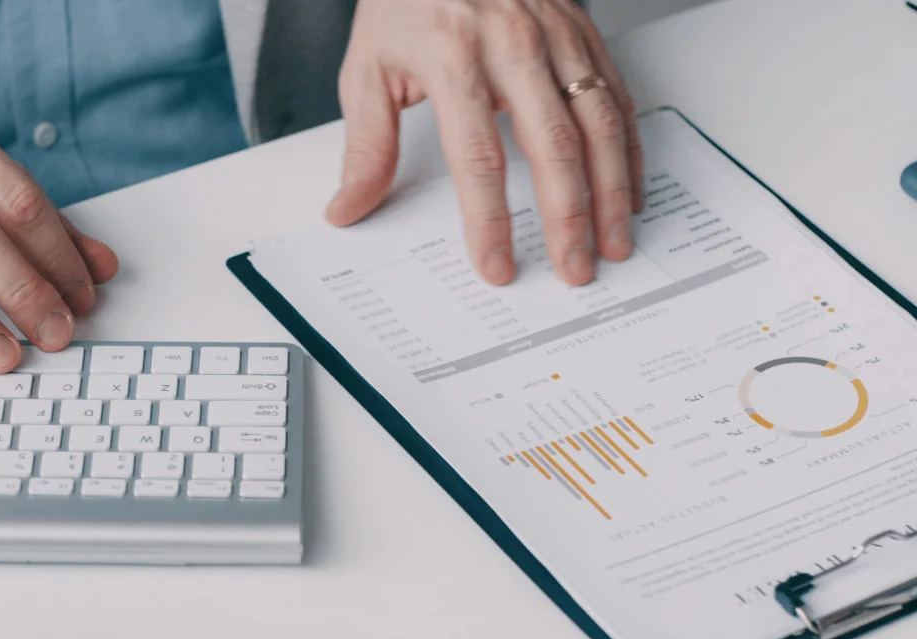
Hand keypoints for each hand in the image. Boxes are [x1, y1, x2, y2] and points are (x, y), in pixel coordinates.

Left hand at [326, 0, 642, 286]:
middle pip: (552, 145)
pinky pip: (616, 95)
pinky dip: (629, 148)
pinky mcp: (582, 30)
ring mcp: (556, 35)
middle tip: (574, 269)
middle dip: (568, 217)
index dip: (490, 220)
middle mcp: (512, 44)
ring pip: (598, 122)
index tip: (497, 265)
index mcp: (453, 57)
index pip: (477, 157)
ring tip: (614, 242)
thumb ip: (366, 145)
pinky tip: (628, 189)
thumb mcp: (368, 68)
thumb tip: (348, 209)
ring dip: (612, 190)